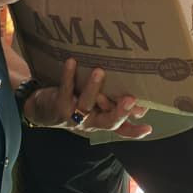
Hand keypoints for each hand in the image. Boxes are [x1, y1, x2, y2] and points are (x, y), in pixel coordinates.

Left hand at [24, 59, 151, 138]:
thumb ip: (114, 105)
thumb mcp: (96, 107)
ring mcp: (74, 115)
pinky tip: (72, 62)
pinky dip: (69, 76)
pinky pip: (65, 90)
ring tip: (99, 71)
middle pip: (108, 122)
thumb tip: (141, 103)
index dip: (134, 130)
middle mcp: (91, 122)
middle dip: (119, 112)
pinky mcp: (60, 105)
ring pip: (87, 104)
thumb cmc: (77, 104)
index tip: (148, 127)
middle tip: (130, 99)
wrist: (43, 111)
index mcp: (102, 122)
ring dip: (93, 88)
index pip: (121, 128)